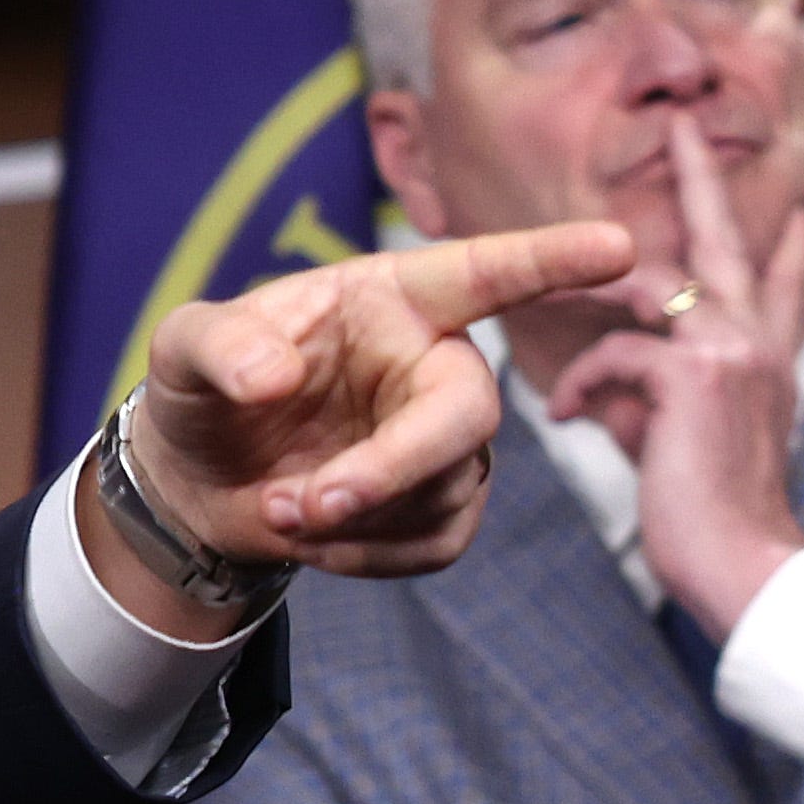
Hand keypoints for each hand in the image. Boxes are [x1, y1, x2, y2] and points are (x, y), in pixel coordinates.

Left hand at [88, 217, 637, 627]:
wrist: (198, 477)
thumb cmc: (207, 388)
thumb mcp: (183, 348)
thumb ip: (220, 345)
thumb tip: (273, 376)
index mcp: (391, 299)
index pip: (482, 273)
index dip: (549, 261)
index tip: (619, 247)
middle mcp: (434, 362)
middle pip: (469, 413)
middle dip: (395, 468)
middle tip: (313, 503)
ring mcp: (444, 438)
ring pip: (448, 489)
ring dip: (358, 519)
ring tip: (282, 510)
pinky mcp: (443, 504)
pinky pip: (439, 542)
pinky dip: (368, 556)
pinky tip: (317, 541)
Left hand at [543, 118, 803, 635]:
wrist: (746, 565)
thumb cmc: (717, 519)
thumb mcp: (700, 444)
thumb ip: (671, 399)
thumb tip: (625, 388)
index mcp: (769, 360)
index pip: (782, 282)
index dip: (784, 244)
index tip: (794, 208)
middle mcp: (759, 343)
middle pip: (729, 241)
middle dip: (703, 180)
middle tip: (685, 127)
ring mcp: (732, 351)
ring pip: (654, 284)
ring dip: (590, 290)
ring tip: (546, 288)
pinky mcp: (694, 376)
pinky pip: (616, 353)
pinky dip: (578, 383)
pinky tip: (563, 417)